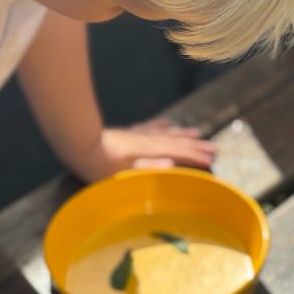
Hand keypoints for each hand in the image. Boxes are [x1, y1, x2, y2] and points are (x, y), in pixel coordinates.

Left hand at [82, 118, 214, 180]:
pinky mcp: (128, 134)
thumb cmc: (99, 165)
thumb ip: (148, 167)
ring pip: (166, 133)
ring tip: (198, 132)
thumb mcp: (123, 172)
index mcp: (148, 151)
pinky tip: (168, 122)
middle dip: (195, 145)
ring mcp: (138, 135)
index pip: (177, 152)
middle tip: (213, 147)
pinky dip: (161, 125)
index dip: (195, 156)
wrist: (79, 144)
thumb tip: (172, 164)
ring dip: (182, 134)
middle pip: (176, 141)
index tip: (212, 160)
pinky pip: (150, 127)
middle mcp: (146, 140)